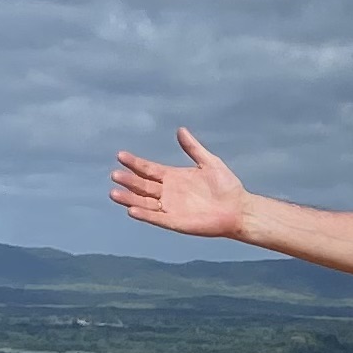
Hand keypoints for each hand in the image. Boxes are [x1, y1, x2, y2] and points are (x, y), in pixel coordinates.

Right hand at [109, 128, 254, 238]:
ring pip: (144, 202)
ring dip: (129, 198)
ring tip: (114, 193)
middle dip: (128, 180)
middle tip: (115, 174)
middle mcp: (168, 192)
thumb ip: (193, 148)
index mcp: (173, 177)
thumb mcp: (209, 162)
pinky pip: (156, 218)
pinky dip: (144, 214)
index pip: (148, 169)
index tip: (120, 156)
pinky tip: (131, 209)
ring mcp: (170, 208)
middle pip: (142, 185)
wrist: (238, 208)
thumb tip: (181, 130)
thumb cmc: (226, 186)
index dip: (134, 163)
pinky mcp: (175, 222)